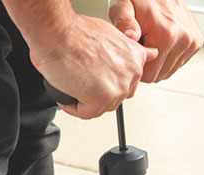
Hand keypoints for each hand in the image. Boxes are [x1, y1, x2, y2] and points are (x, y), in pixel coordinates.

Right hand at [29, 14, 157, 118]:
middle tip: (82, 79)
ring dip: (86, 99)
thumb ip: (128, 51)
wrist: (56, 31)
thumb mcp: (112, 34)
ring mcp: (118, 87)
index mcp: (136, 57)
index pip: (128, 83)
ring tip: (73, 82)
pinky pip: (86, 113)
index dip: (108, 82)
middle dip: (99, 92)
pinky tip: (67, 90)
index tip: (98, 78)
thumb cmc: (75, 31)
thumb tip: (147, 55)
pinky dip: (73, 107)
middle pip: (116, 97)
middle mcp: (132, 72)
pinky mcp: (101, 98)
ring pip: (102, 106)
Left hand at [109, 0, 203, 82]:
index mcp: (166, 35)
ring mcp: (192, 41)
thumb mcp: (122, 5)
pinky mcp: (197, 41)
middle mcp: (184, 39)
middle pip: (161, 75)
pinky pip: (179, 62)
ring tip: (151, 40)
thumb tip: (131, 37)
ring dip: (159, 60)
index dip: (137, 65)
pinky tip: (161, 40)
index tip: (132, 50)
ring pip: (170, 70)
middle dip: (148, 63)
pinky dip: (169, 55)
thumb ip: (123, 21)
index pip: (150, 75)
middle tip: (140, 43)